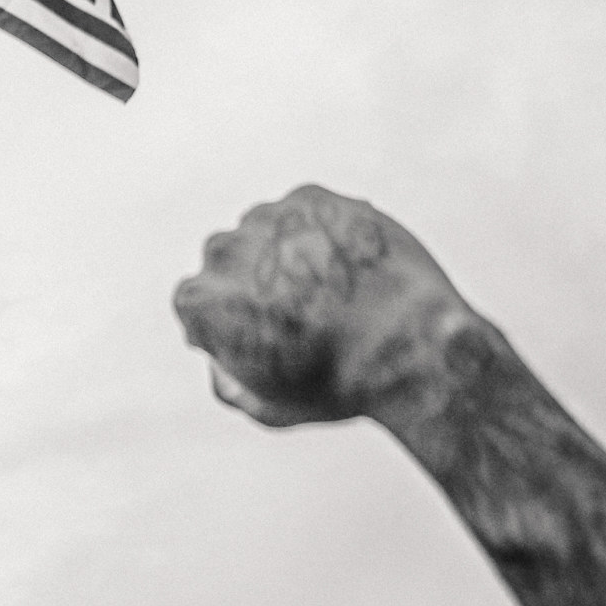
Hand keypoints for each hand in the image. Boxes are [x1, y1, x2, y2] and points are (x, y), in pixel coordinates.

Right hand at [172, 185, 483, 427]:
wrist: (408, 344)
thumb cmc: (339, 385)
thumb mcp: (271, 407)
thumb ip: (229, 384)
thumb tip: (220, 362)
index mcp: (201, 302)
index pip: (196, 303)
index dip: (230, 321)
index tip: (264, 334)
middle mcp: (222, 253)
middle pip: (226, 261)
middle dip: (253, 280)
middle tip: (302, 310)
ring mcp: (265, 220)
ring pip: (264, 231)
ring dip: (285, 251)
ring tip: (335, 290)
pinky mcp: (309, 198)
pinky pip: (305, 214)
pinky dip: (322, 233)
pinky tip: (354, 267)